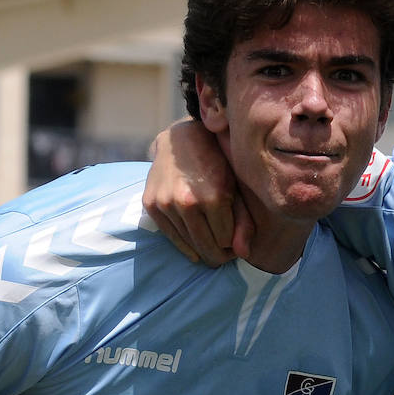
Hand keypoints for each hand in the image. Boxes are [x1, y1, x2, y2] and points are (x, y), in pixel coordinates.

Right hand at [144, 120, 252, 265]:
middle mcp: (187, 202)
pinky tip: (195, 244)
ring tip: (212, 244)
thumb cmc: (216, 163)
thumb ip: (243, 222)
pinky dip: (184, 244)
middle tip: (225, 253)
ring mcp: (166, 203)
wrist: (182, 140)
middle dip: (219, 254)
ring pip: (189, 245)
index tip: (235, 242)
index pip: (226, 242)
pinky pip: (170, 237)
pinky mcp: (150, 204)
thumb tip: (242, 254)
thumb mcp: (236, 188)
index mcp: (214, 197)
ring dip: (202, 249)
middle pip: (207, 247)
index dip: (233, 245)